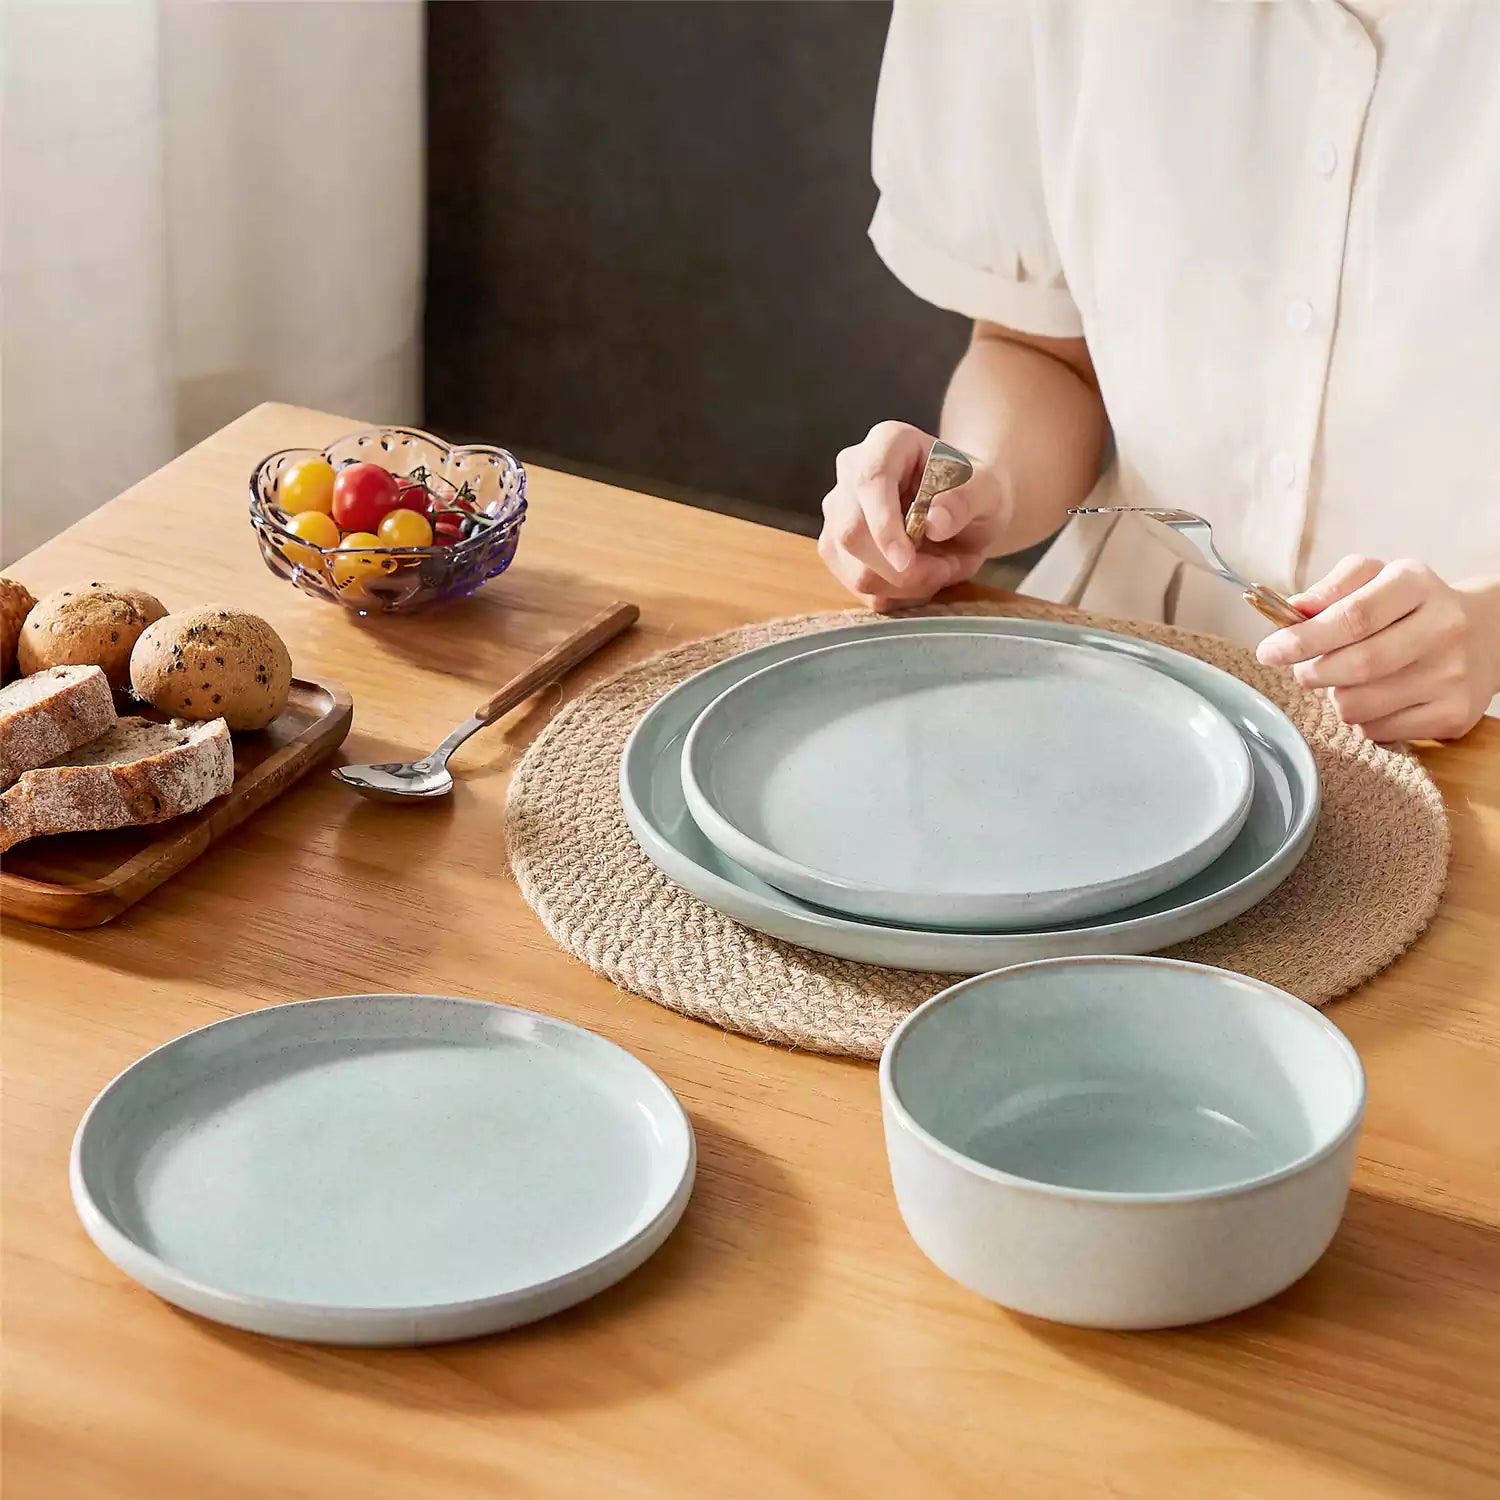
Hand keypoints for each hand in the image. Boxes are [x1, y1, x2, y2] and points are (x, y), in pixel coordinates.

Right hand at [818, 421, 1009, 609]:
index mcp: (887, 443)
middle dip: (900, 569)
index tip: (907, 561)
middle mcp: (851, 473)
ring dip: (904, 586)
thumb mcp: (987, 488)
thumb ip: (965, 499)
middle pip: (851, 532)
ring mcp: (838, 514)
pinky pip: (860, 589)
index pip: (869, 482)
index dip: (882, 525)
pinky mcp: (838, 551)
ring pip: (853, 568)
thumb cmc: (973, 490)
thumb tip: (934, 523)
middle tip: (948, 569)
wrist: (963, 507)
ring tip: (942, 570)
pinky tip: (923, 579)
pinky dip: (898, 596)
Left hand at [1256, 556, 1499, 740]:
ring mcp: (1451, 675)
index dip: (1303, 639)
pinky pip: (1377, 731)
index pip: (1352, 617)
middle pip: (1355, 666)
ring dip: (1336, 698)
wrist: (1485, 634)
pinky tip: (1377, 698)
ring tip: (1349, 681)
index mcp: (1415, 584)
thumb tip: (1292, 610)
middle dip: (1312, 672)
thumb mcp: (1375, 579)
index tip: (1269, 651)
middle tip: (1306, 669)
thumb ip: (1331, 589)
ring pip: (1358, 706)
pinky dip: (1361, 721)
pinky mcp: (1453, 714)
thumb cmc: (1410, 606)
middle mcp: (1442, 627)